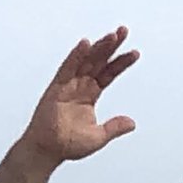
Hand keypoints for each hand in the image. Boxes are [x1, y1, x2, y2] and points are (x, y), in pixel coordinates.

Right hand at [19, 30, 139, 163]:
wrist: (47, 151)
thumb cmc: (67, 144)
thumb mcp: (98, 137)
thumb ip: (114, 127)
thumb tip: (132, 123)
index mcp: (89, 95)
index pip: (108, 73)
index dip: (121, 63)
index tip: (135, 52)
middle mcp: (79, 86)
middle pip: (99, 61)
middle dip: (111, 47)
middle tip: (123, 31)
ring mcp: (68, 85)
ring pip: (86, 61)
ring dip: (98, 47)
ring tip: (112, 36)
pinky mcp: (56, 88)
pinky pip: (67, 68)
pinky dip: (76, 56)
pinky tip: (86, 44)